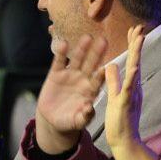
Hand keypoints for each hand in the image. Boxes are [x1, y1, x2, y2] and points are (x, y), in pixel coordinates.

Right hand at [34, 32, 109, 152]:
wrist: (53, 119)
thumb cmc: (69, 121)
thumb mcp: (77, 121)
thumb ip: (84, 116)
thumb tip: (90, 108)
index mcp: (91, 91)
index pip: (99, 80)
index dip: (103, 73)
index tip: (107, 66)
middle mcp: (83, 80)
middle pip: (91, 64)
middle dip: (97, 53)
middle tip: (104, 40)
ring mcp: (70, 75)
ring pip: (77, 59)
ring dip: (82, 49)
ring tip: (87, 37)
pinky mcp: (56, 73)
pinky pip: (59, 61)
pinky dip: (61, 53)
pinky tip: (63, 43)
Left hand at [104, 23, 145, 155]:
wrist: (123, 140)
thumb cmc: (119, 120)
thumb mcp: (113, 95)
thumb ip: (113, 80)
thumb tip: (110, 64)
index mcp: (129, 84)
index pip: (131, 61)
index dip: (132, 45)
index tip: (133, 30)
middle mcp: (133, 87)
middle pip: (135, 61)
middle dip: (136, 43)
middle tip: (139, 26)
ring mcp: (130, 94)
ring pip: (134, 70)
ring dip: (136, 54)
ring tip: (139, 38)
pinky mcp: (125, 103)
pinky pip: (127, 88)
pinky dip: (130, 77)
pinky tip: (133, 67)